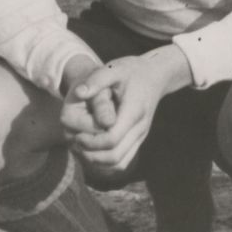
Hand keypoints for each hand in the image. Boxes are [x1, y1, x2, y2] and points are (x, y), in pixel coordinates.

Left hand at [68, 47, 190, 175]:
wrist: (156, 75)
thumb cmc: (132, 70)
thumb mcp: (114, 69)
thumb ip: (97, 80)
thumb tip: (79, 93)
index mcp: (133, 112)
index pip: (111, 138)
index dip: (91, 141)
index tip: (77, 134)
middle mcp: (140, 128)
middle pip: (114, 155)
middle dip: (91, 153)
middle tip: (76, 142)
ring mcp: (140, 136)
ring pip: (119, 163)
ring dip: (97, 161)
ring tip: (82, 147)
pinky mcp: (138, 140)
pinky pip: (123, 161)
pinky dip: (105, 162)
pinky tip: (92, 150)